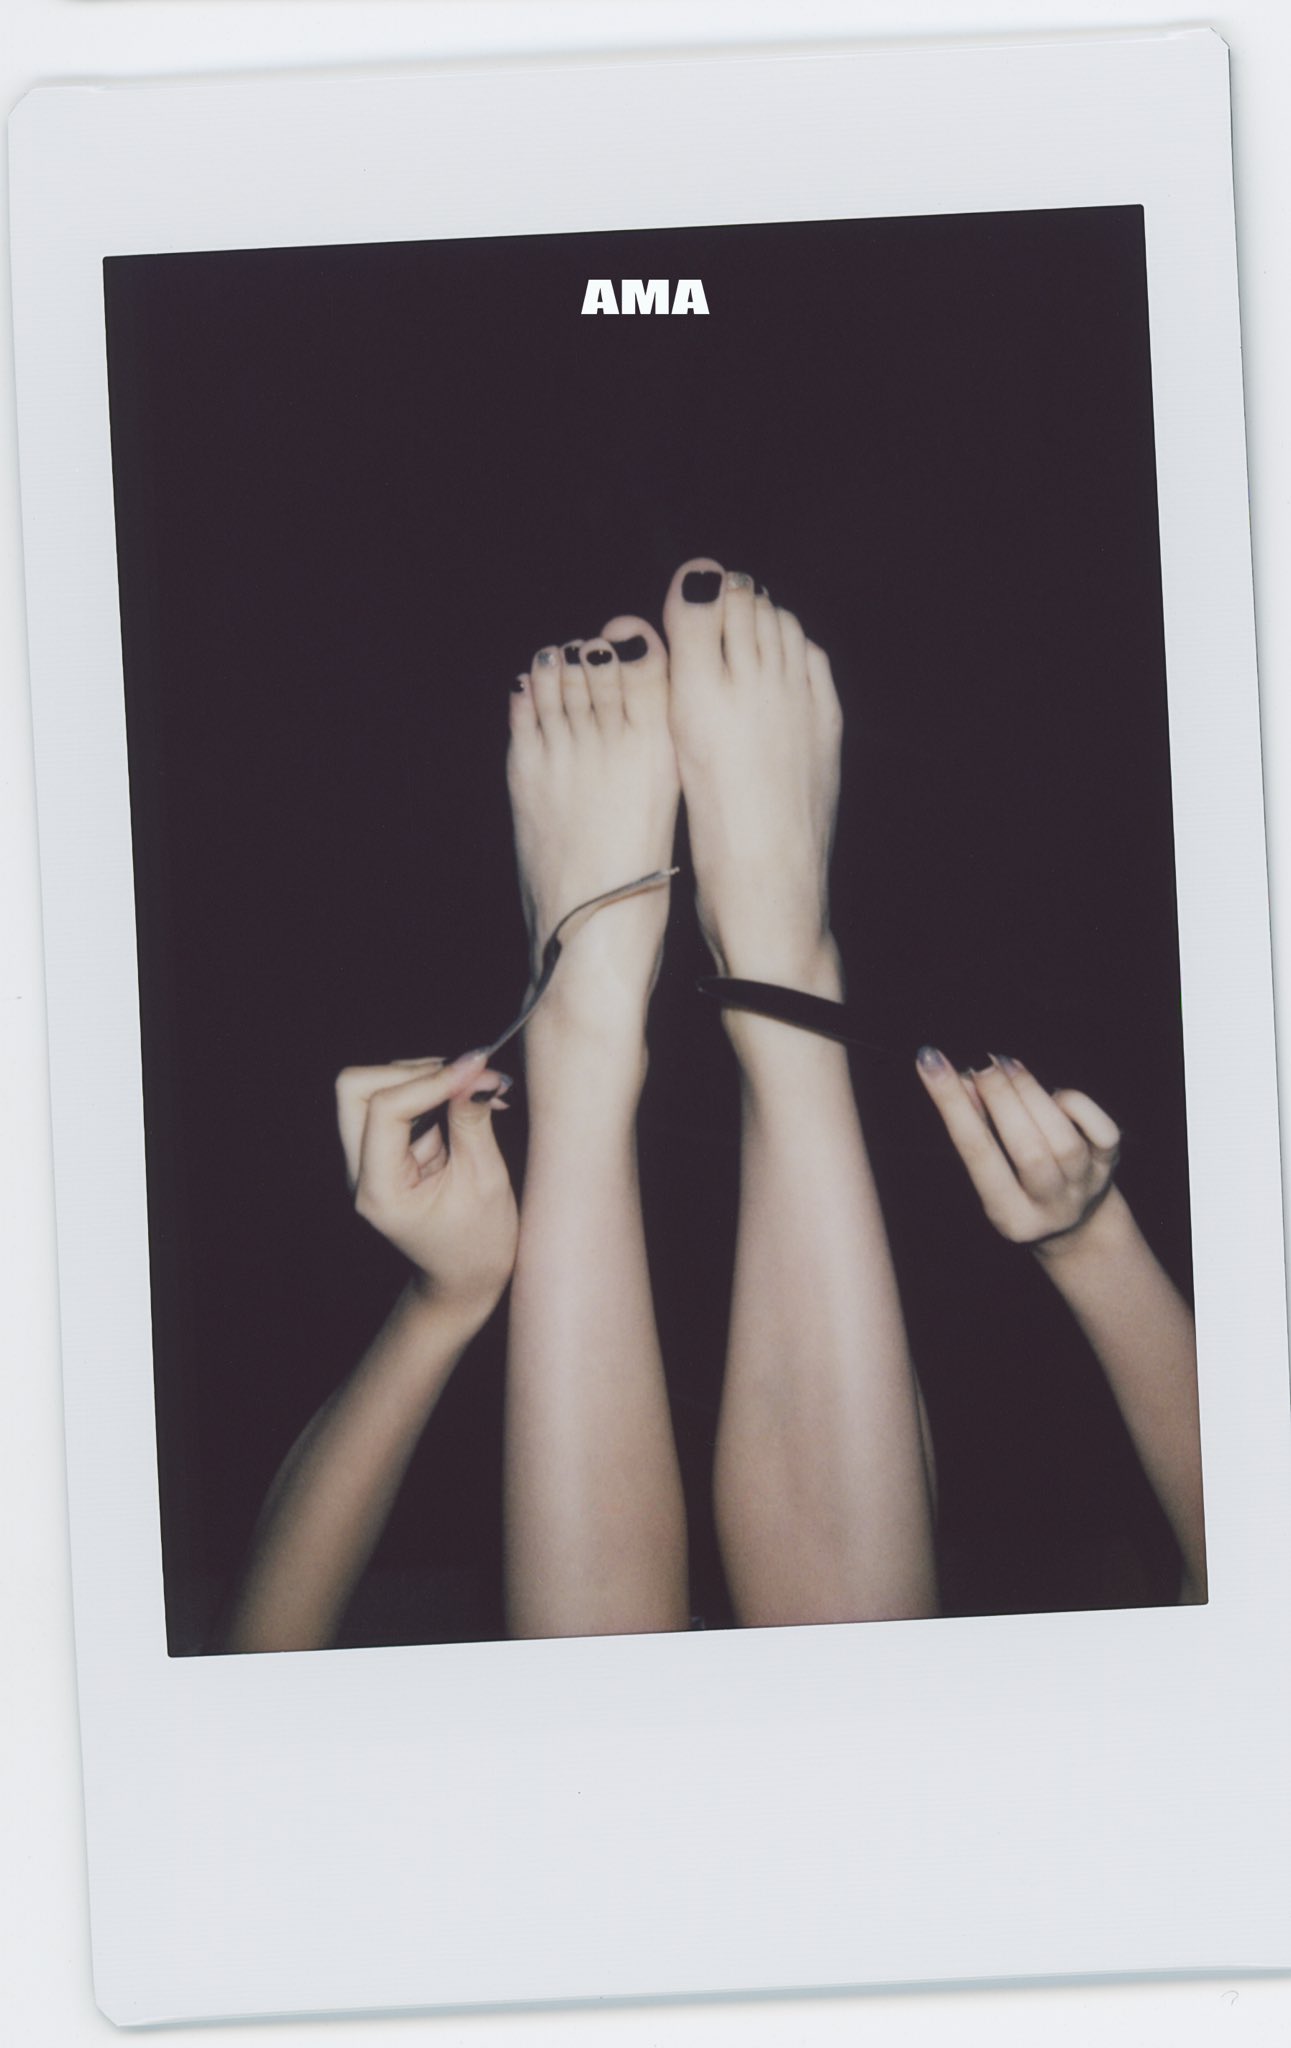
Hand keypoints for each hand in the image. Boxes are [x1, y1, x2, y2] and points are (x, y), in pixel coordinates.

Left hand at [335, 1051, 518, 1318]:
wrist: (464, 1282)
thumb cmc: (477, 1247)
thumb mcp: (485, 1182)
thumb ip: (473, 1123)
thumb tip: (476, 1073)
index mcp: (379, 1189)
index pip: (386, 1109)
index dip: (432, 1079)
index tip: (479, 1068)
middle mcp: (362, 1172)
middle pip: (356, 1090)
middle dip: (410, 1072)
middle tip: (462, 1078)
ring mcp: (369, 1161)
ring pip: (373, 1090)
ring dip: (424, 1079)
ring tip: (475, 1092)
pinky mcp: (387, 1152)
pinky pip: (396, 1103)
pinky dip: (431, 1092)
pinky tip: (468, 1103)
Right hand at [915, 1048, 1120, 1248]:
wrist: (1079, 1223)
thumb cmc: (1022, 1185)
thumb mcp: (994, 1171)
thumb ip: (978, 1126)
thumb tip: (962, 1077)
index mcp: (1011, 1216)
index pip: (977, 1152)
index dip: (952, 1103)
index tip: (930, 1061)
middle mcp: (1052, 1208)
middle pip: (1028, 1149)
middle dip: (1001, 1096)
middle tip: (981, 1062)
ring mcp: (1086, 1188)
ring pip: (1063, 1138)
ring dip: (1032, 1093)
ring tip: (1009, 1067)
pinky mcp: (1111, 1166)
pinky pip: (1102, 1130)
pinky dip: (1075, 1104)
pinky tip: (1053, 1094)